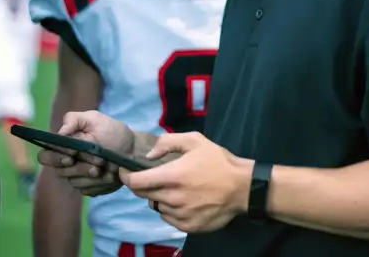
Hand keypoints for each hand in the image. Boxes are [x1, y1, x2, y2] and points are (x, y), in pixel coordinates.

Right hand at [35, 111, 135, 196]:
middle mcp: (67, 163)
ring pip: (74, 182)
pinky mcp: (90, 188)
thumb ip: (73, 120)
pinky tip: (110, 175)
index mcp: (63, 146)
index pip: (45, 156)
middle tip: (97, 161)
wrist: (133, 149)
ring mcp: (78, 177)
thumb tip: (60, 132)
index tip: (73, 153)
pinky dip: (100, 183)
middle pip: (60, 171)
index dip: (55, 156)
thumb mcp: (94, 119)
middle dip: (79, 167)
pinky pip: (88, 190)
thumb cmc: (111, 131)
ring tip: (107, 166)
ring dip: (91, 175)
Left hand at [119, 132, 247, 235]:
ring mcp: (180, 215)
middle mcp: (172, 198)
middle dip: (142, 184)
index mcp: (171, 176)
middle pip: (143, 194)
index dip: (126, 176)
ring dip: (158, 197)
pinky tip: (182, 200)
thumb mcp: (194, 141)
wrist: (242, 188)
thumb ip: (167, 143)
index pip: (135, 182)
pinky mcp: (188, 227)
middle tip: (152, 177)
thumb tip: (148, 154)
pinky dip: (169, 210)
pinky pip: (168, 218)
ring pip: (156, 206)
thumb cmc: (218, 161)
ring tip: (173, 188)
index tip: (126, 171)